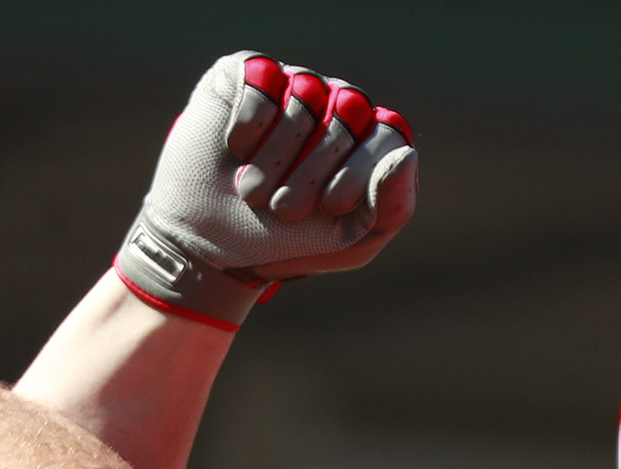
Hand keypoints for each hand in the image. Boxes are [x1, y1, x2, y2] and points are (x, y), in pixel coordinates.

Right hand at [115, 51, 417, 329]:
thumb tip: (406, 155)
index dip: (358, 171)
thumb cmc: (290, 242)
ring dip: (275, 158)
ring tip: (253, 191)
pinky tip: (236, 151)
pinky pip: (262, 82)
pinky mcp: (249, 72)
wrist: (214, 245)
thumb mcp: (351, 241)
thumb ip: (391, 206)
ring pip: (304, 96)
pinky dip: (248, 128)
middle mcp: (336, 102)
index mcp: (369, 140)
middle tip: (283, 209)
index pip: (386, 133)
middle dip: (312, 173)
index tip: (329, 207)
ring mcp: (294, 84)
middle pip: (349, 112)